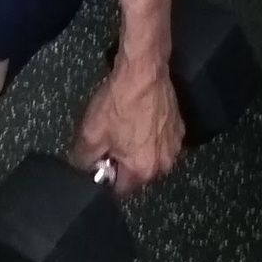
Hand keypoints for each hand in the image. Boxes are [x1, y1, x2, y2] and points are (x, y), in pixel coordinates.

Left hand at [67, 58, 184, 197]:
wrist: (143, 71)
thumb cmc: (119, 102)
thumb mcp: (90, 133)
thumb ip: (83, 161)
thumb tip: (83, 171)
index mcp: (142, 171)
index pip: (119, 190)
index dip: (104, 177)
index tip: (98, 160)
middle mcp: (163, 165)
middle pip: (136, 174)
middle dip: (122, 162)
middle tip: (109, 139)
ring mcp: (174, 146)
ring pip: (148, 157)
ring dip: (137, 149)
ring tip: (124, 126)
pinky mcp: (179, 128)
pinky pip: (159, 141)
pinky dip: (150, 135)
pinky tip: (138, 117)